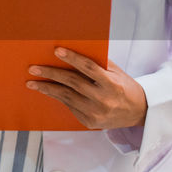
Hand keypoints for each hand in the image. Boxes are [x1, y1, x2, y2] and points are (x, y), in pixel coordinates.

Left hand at [26, 47, 147, 129]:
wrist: (138, 112)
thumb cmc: (125, 87)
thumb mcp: (116, 73)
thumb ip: (98, 63)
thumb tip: (74, 49)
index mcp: (112, 84)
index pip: (89, 68)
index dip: (72, 58)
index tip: (56, 50)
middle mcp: (103, 100)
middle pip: (73, 83)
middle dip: (51, 74)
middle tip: (34, 68)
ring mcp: (95, 113)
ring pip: (66, 97)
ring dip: (47, 88)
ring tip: (32, 82)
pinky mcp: (89, 122)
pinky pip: (69, 106)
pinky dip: (58, 97)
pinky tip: (48, 90)